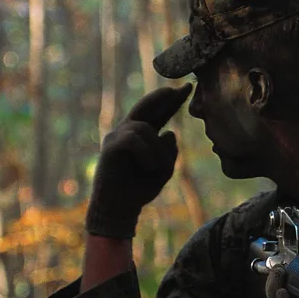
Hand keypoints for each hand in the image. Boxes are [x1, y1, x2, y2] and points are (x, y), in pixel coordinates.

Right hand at [86, 84, 191, 238]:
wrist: (119, 209)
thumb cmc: (140, 190)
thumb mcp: (163, 172)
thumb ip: (170, 153)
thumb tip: (170, 133)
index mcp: (143, 137)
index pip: (160, 114)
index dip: (172, 101)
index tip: (188, 88)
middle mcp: (129, 132)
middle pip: (146, 107)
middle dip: (162, 97)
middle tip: (176, 90)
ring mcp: (117, 137)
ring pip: (144, 128)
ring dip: (156, 149)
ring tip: (157, 167)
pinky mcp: (110, 146)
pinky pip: (133, 139)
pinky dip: (146, 153)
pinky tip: (148, 165)